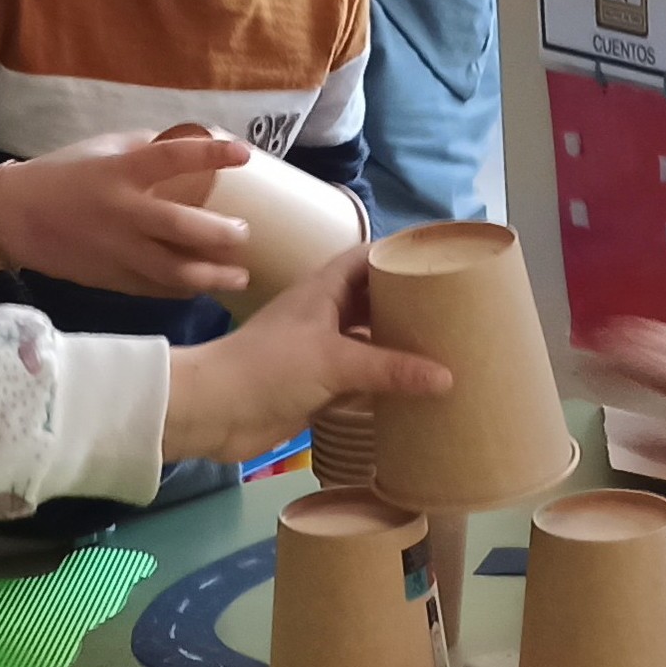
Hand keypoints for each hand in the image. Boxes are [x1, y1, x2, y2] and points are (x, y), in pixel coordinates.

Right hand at [0, 133, 256, 296]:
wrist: (14, 218)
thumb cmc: (64, 176)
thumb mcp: (101, 151)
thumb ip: (145, 149)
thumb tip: (194, 144)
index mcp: (117, 172)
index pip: (170, 158)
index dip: (210, 154)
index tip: (244, 152)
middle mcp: (121, 213)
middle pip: (181, 228)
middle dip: (221, 234)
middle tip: (244, 233)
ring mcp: (119, 251)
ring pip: (176, 272)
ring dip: (215, 277)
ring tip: (241, 277)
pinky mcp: (116, 280)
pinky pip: (161, 290)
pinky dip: (188, 290)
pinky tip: (207, 286)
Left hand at [162, 247, 451, 465]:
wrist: (215, 411)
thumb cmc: (268, 368)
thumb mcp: (334, 361)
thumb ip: (391, 369)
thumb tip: (447, 376)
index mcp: (323, 291)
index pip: (366, 259)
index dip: (398, 255)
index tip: (436, 261)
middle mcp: (323, 315)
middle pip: (371, 301)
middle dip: (406, 304)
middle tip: (450, 312)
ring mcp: (320, 352)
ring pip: (368, 341)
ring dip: (397, 346)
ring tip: (442, 349)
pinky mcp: (318, 386)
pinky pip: (361, 379)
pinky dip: (384, 382)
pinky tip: (413, 390)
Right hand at [597, 319, 665, 470]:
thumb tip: (628, 440)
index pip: (641, 364)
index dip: (608, 363)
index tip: (583, 365)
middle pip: (649, 339)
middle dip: (614, 341)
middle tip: (585, 346)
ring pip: (664, 333)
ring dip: (633, 333)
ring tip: (606, 337)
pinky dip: (654, 335)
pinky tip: (647, 342)